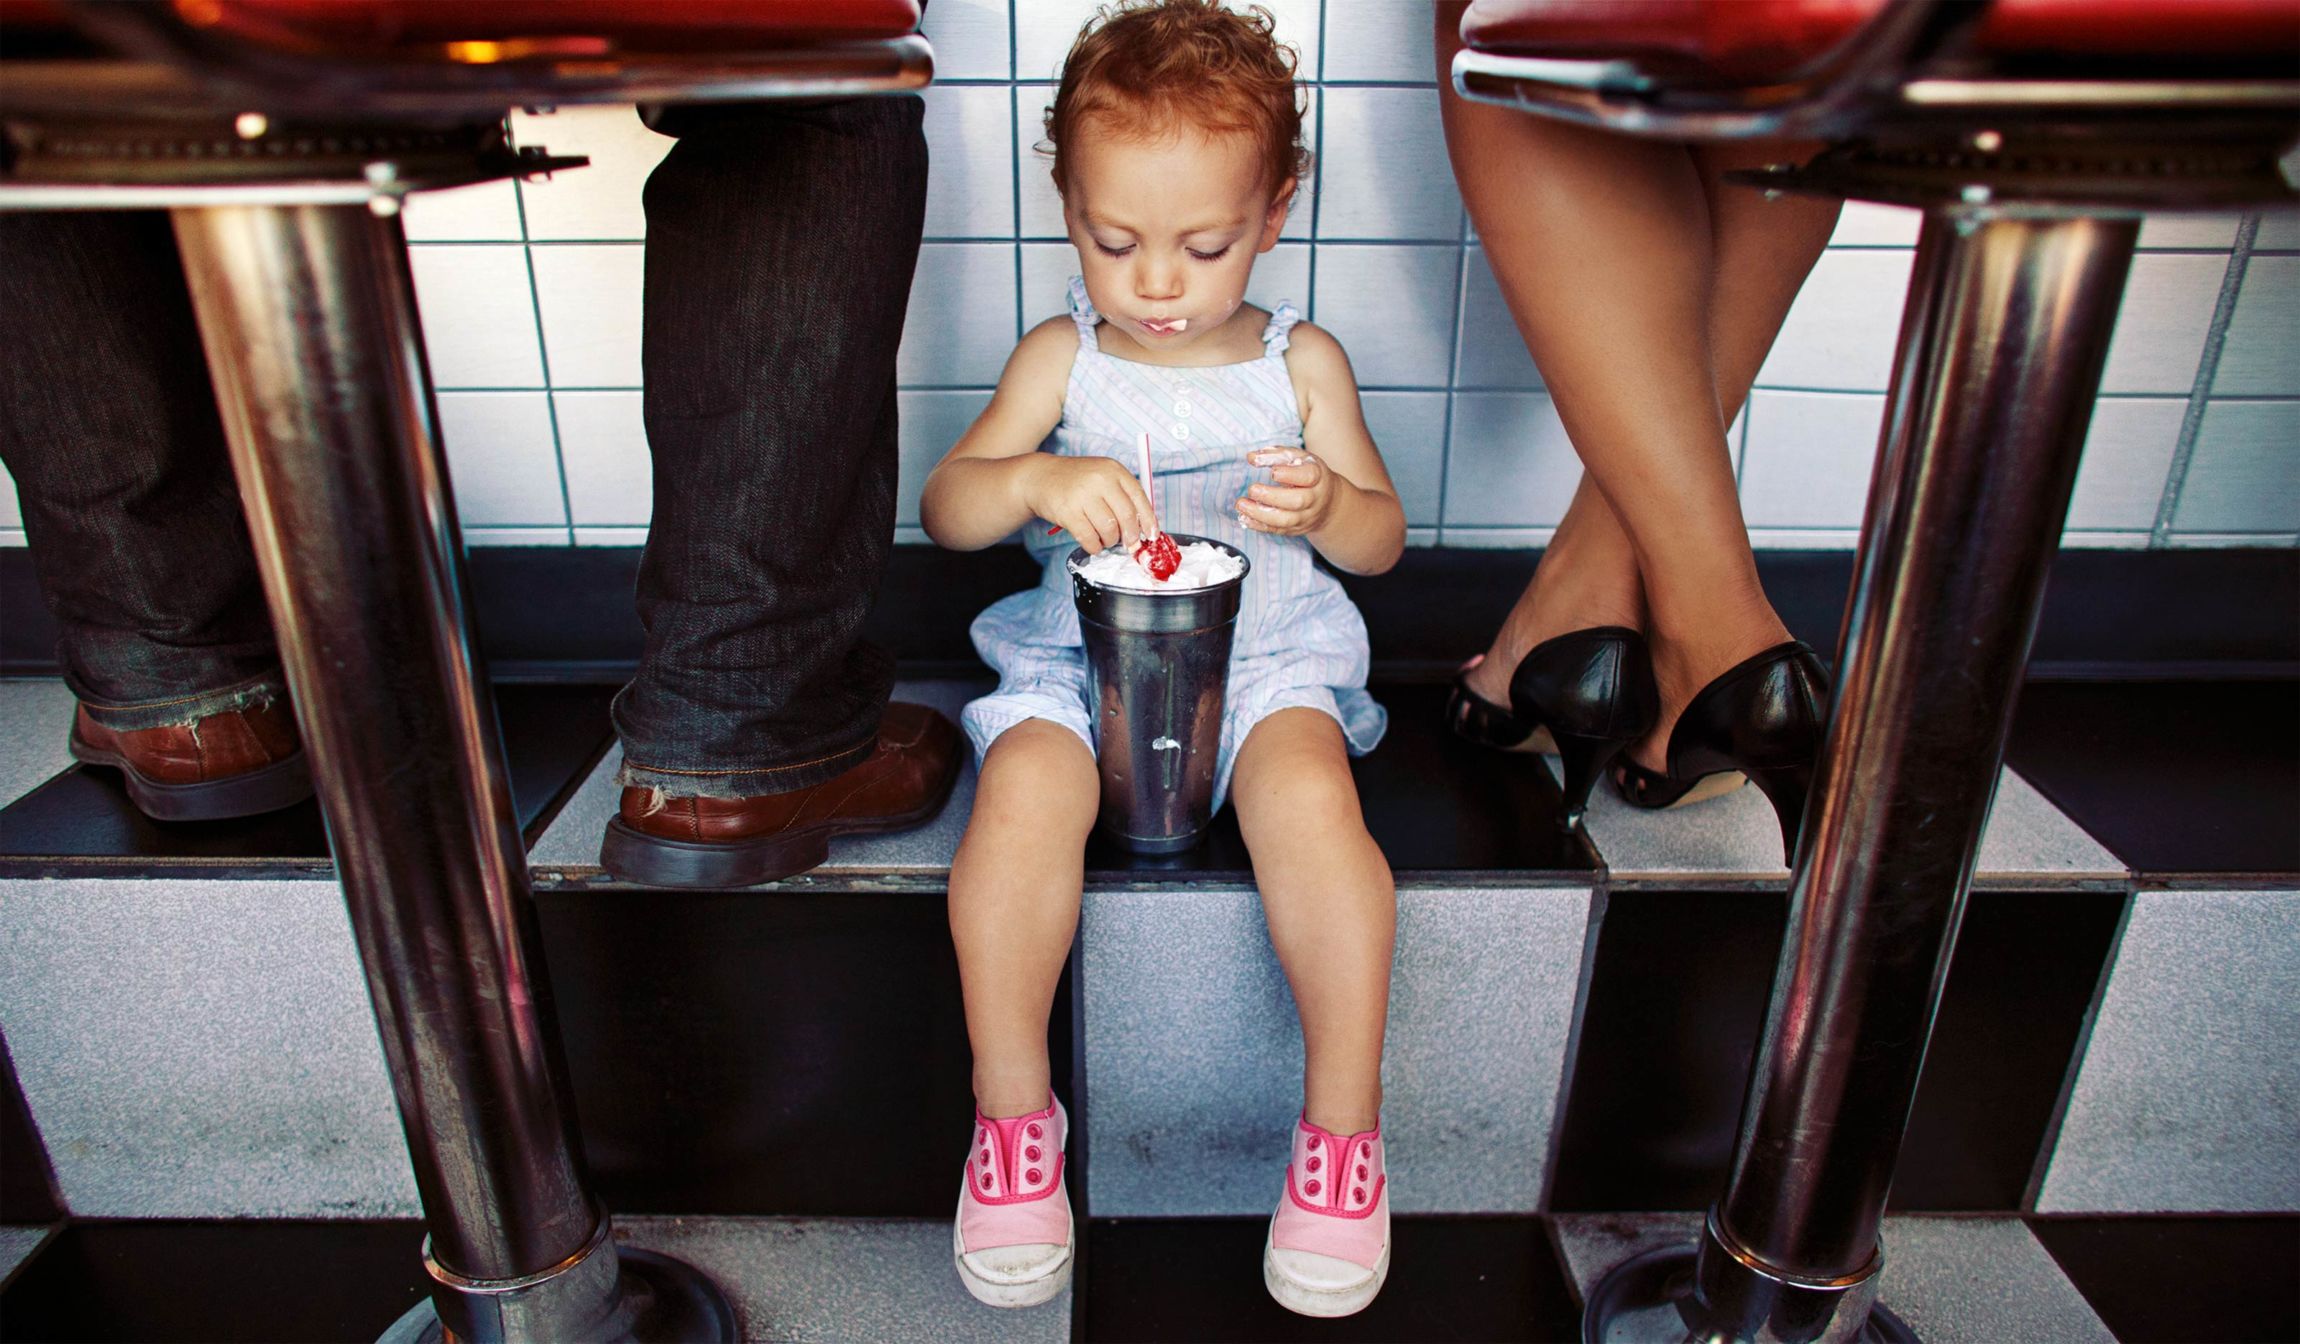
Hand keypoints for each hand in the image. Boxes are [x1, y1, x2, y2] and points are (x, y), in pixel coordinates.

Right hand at [1027, 454, 1156, 552]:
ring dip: (1110, 541)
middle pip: (1127, 516)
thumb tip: (1143, 529)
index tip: (1151, 535)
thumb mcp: (1102, 477)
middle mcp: (1100, 480)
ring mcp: (1083, 495)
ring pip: (1109, 530)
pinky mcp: (1068, 512)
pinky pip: (1090, 539)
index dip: (1148, 520)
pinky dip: (1094, 546)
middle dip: (1131, 536)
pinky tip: (1092, 543)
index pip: (1139, 498)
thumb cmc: (1077, 482)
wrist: (1041, 477)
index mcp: (1113, 470)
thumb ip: (1122, 497)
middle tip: (1128, 544)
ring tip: (1104, 538)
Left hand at [1237, 447, 1334, 535]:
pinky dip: (1259, 525)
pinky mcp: (1296, 529)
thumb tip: (1251, 457)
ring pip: (1286, 520)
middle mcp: (1314, 498)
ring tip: (1241, 504)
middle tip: (1252, 489)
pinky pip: (1277, 530)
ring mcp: (1306, 516)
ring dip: (1261, 514)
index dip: (1290, 475)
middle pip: (1297, 501)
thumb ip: (1276, 455)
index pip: (1308, 476)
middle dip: (1271, 496)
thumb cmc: (1307, 473)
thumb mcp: (1298, 458)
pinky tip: (1244, 517)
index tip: (1273, 472)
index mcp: (1317, 476)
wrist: (1328, 502)